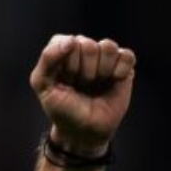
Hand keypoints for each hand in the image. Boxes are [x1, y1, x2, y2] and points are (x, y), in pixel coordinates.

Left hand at [29, 34, 136, 153]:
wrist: (84, 130)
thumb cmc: (61, 108)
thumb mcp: (43, 86)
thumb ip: (47, 59)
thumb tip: (70, 41)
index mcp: (63, 52)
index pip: (66, 41)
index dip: (66, 63)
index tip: (64, 80)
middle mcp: (84, 51)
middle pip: (87, 44)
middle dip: (82, 70)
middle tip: (81, 85)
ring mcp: (105, 58)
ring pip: (108, 46)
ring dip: (101, 70)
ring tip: (95, 84)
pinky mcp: (124, 67)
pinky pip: (127, 55)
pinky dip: (120, 70)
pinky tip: (113, 81)